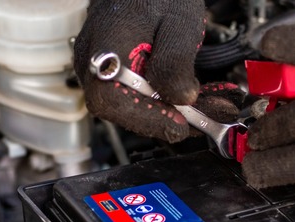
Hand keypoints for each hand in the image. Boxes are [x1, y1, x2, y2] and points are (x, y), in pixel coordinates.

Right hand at [74, 0, 205, 142]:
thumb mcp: (179, 24)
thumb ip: (176, 62)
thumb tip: (181, 99)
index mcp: (105, 44)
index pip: (111, 97)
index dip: (145, 118)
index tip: (179, 125)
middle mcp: (92, 60)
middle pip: (119, 108)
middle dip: (162, 120)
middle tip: (200, 122)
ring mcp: (99, 67)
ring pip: (127, 106)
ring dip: (166, 114)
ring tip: (201, 112)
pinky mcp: (111, 71)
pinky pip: (132, 96)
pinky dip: (162, 103)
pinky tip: (187, 101)